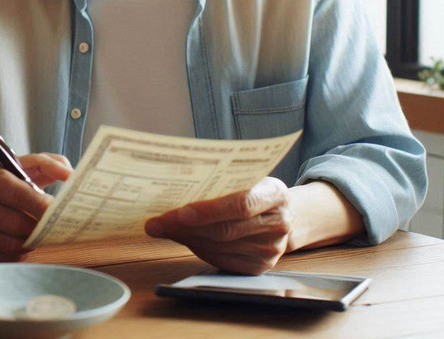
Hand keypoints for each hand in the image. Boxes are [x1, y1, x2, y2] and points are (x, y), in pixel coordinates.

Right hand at [0, 153, 72, 261]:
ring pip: (13, 244)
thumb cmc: (3, 183)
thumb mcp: (22, 166)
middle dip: (41, 226)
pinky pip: (7, 258)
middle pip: (16, 223)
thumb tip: (71, 175)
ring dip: (33, 240)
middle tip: (57, 224)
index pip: (17, 194)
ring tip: (41, 231)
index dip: (41, 205)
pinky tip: (25, 241)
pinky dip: (22, 252)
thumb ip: (49, 164)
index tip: (59, 210)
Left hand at [144, 177, 293, 274]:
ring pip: (219, 246)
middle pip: (226, 229)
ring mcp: (271, 249)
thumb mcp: (247, 178)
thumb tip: (174, 189)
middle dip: (187, 226)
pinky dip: (198, 249)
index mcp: (276, 194)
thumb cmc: (256, 190)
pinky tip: (183, 238)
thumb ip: (220, 183)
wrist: (284, 214)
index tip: (180, 212)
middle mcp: (278, 224)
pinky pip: (221, 260)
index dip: (209, 210)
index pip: (241, 205)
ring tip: (165, 228)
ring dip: (187, 238)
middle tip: (159, 222)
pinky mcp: (259, 266)